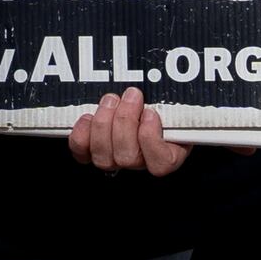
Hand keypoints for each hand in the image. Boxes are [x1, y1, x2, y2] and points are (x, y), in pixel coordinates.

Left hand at [68, 87, 185, 176]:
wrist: (141, 99)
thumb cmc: (164, 103)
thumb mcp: (174, 104)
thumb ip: (178, 104)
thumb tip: (177, 97)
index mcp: (167, 154)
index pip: (161, 163)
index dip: (151, 138)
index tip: (150, 112)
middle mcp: (140, 161)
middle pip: (128, 158)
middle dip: (125, 121)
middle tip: (130, 96)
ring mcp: (115, 158)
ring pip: (104, 157)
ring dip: (104, 124)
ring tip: (111, 100)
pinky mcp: (92, 150)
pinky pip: (81, 151)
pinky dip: (81, 133)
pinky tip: (88, 117)